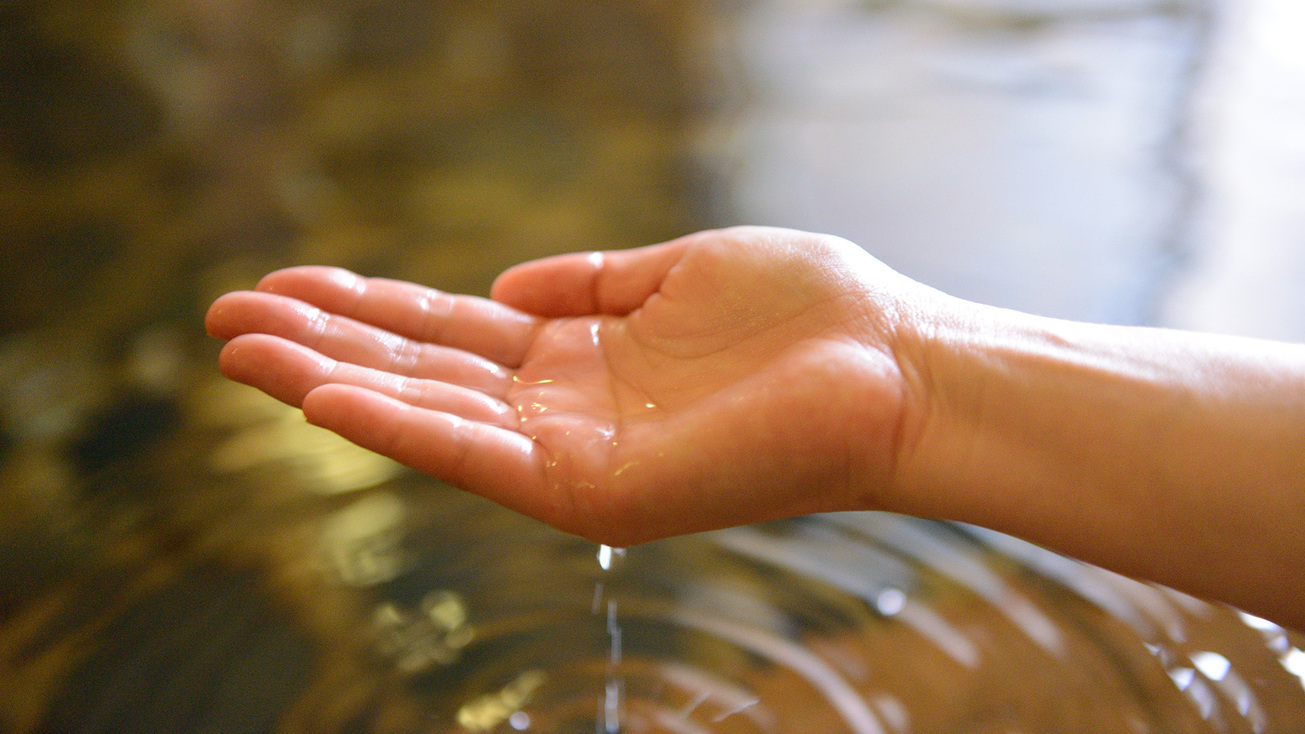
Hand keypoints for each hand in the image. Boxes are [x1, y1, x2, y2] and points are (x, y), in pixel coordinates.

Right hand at [205, 227, 913, 544]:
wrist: (899, 366)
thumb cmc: (808, 315)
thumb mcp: (680, 272)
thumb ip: (591, 282)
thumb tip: (505, 286)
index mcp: (582, 356)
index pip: (449, 333)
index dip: (366, 309)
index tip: (286, 284)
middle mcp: (565, 410)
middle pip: (419, 375)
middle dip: (319, 348)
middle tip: (222, 318)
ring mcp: (576, 454)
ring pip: (428, 417)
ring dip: (329, 385)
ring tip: (239, 350)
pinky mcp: (599, 490)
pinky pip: (481, 456)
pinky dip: (401, 427)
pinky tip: (326, 396)